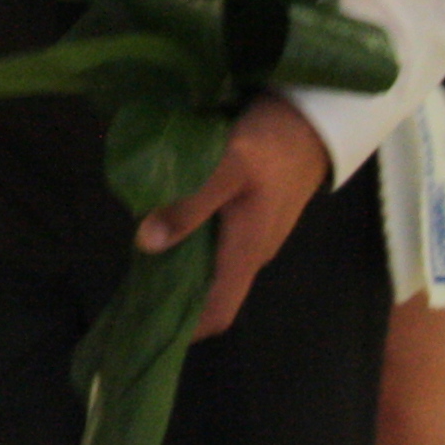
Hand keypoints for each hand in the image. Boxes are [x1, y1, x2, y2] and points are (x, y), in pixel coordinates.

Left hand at [141, 95, 330, 336]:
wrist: (314, 117)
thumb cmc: (272, 144)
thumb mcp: (227, 166)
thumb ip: (190, 203)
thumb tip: (147, 242)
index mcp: (247, 252)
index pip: (218, 312)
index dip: (185, 327)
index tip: (146, 323)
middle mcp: (252, 252)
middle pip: (211, 292)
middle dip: (174, 293)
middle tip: (130, 282)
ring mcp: (254, 233)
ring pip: (213, 264)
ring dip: (180, 262)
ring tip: (139, 250)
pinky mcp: (252, 214)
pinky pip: (217, 240)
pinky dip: (191, 238)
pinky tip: (166, 220)